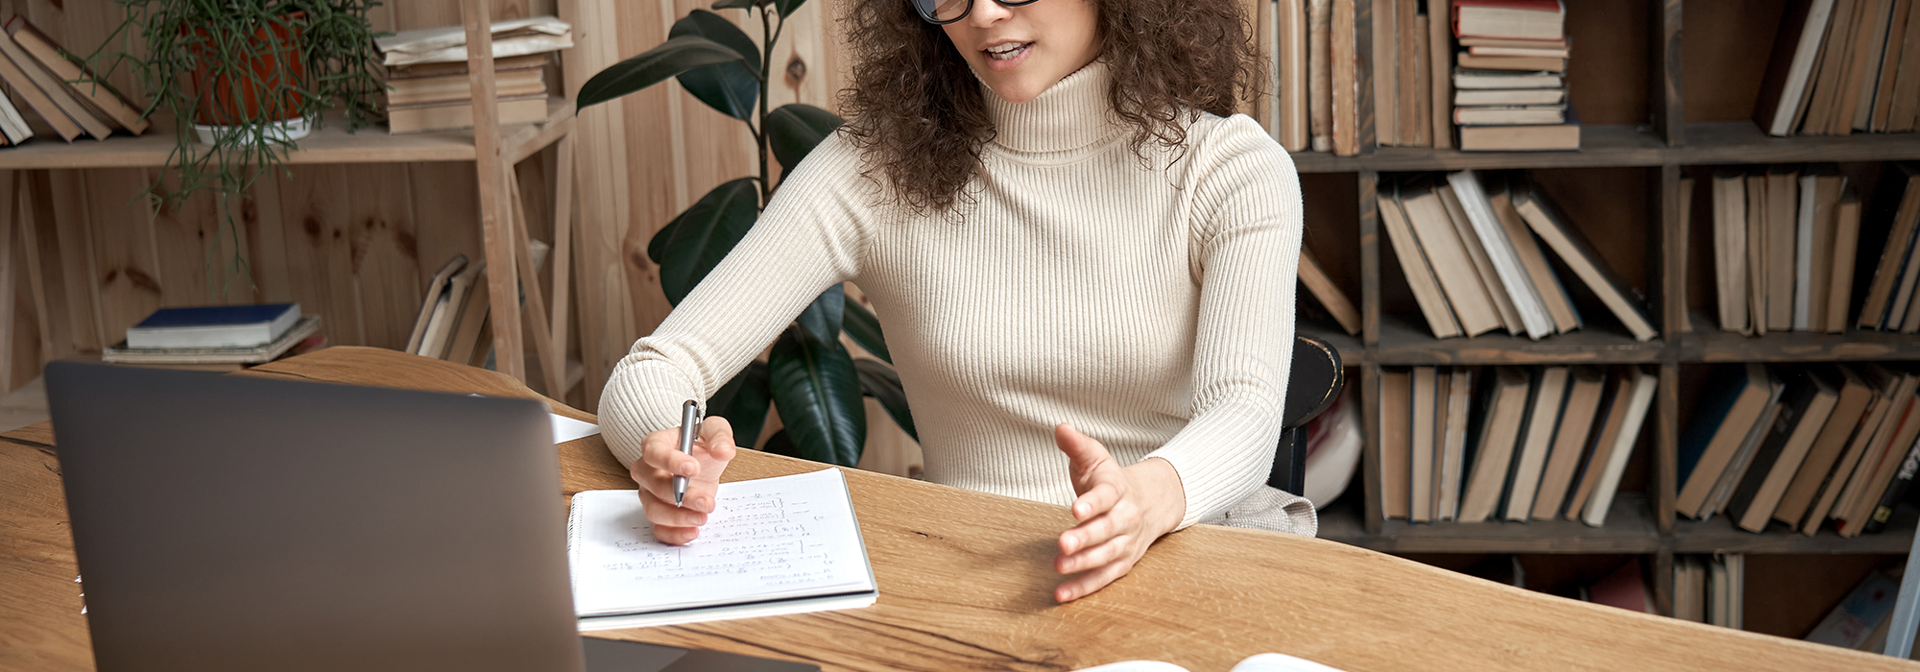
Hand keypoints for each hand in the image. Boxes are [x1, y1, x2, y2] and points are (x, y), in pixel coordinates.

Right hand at [630, 416, 737, 544]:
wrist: (702, 463)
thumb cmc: (700, 444)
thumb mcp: (714, 431)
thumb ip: (720, 437)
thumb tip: (723, 450)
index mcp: (656, 444)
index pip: (653, 451)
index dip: (670, 461)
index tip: (693, 468)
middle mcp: (647, 470)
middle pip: (653, 484)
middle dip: (682, 495)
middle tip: (706, 501)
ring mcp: (649, 494)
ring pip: (654, 510)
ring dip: (679, 517)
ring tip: (702, 517)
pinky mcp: (659, 513)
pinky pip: (658, 529)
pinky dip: (674, 534)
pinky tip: (692, 531)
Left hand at [1051, 423, 1185, 602]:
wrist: (1152, 501)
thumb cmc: (1112, 480)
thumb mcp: (1096, 457)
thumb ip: (1077, 445)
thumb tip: (1060, 427)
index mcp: (1118, 490)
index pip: (1106, 496)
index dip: (1091, 502)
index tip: (1075, 509)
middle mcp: (1126, 517)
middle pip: (1107, 529)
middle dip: (1086, 538)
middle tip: (1063, 543)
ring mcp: (1126, 542)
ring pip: (1107, 555)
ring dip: (1083, 564)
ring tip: (1060, 566)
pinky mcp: (1122, 562)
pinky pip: (1104, 577)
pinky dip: (1084, 587)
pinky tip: (1061, 594)